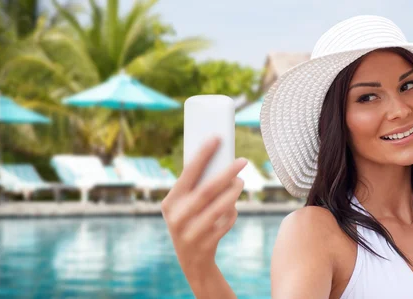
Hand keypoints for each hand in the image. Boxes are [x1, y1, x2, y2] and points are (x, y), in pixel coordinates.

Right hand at [161, 137, 246, 275]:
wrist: (192, 262)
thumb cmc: (191, 222)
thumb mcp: (185, 206)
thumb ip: (196, 188)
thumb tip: (219, 160)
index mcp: (170, 203)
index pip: (188, 174)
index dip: (203, 154)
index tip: (217, 138)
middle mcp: (177, 218)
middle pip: (207, 190)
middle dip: (227, 173)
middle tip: (242, 160)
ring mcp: (191, 233)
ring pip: (219, 207)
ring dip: (234, 191)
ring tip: (241, 180)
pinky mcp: (206, 245)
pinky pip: (225, 222)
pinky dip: (232, 211)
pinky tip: (233, 206)